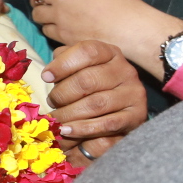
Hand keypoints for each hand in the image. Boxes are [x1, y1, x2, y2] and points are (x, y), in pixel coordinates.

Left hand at [28, 0, 182, 79]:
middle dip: (38, 1)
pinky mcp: (62, 35)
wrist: (131, 28)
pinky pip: (47, 31)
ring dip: (43, 17)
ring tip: (51, 20)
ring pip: (38, 16)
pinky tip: (60, 31)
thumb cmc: (126, 6)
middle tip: (44, 6)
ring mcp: (59, 17)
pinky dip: (51, 31)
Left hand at [42, 39, 148, 162]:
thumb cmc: (92, 87)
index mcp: (110, 54)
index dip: (63, 64)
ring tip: (56, 120)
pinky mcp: (136, 117)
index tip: (46, 77)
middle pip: (87, 80)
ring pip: (95, 104)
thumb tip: (49, 73)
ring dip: (69, 114)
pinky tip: (68, 131)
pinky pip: (106, 124)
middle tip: (52, 103)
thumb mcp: (79, 67)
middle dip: (62, 94)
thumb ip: (64, 63)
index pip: (87, 52)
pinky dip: (83, 129)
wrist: (119, 111)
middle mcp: (125, 71)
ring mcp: (133, 94)